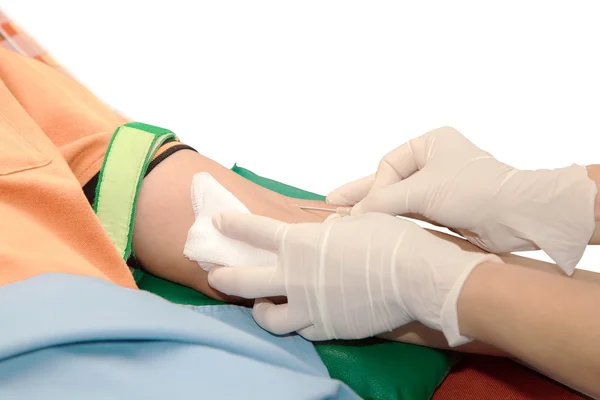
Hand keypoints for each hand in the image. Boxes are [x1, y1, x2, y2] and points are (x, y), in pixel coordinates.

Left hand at [208, 212, 498, 345]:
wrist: (413, 275)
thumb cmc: (387, 239)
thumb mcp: (354, 222)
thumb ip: (330, 231)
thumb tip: (324, 233)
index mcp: (299, 242)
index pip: (254, 232)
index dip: (232, 225)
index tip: (218, 223)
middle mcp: (295, 276)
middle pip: (245, 280)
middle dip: (224, 276)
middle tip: (214, 275)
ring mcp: (309, 306)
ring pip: (269, 317)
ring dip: (258, 311)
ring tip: (259, 307)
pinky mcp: (327, 327)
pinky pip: (302, 329)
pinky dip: (296, 323)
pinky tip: (298, 318)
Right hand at [327, 126, 596, 274]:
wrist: (516, 215)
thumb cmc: (472, 190)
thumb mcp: (422, 191)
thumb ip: (384, 201)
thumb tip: (354, 214)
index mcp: (431, 143)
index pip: (389, 165)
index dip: (376, 187)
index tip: (369, 208)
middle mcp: (434, 161)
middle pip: (390, 181)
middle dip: (363, 194)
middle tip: (331, 203)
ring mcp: (440, 186)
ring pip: (399, 199)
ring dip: (377, 210)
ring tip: (342, 217)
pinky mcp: (445, 210)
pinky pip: (411, 214)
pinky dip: (394, 221)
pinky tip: (373, 228)